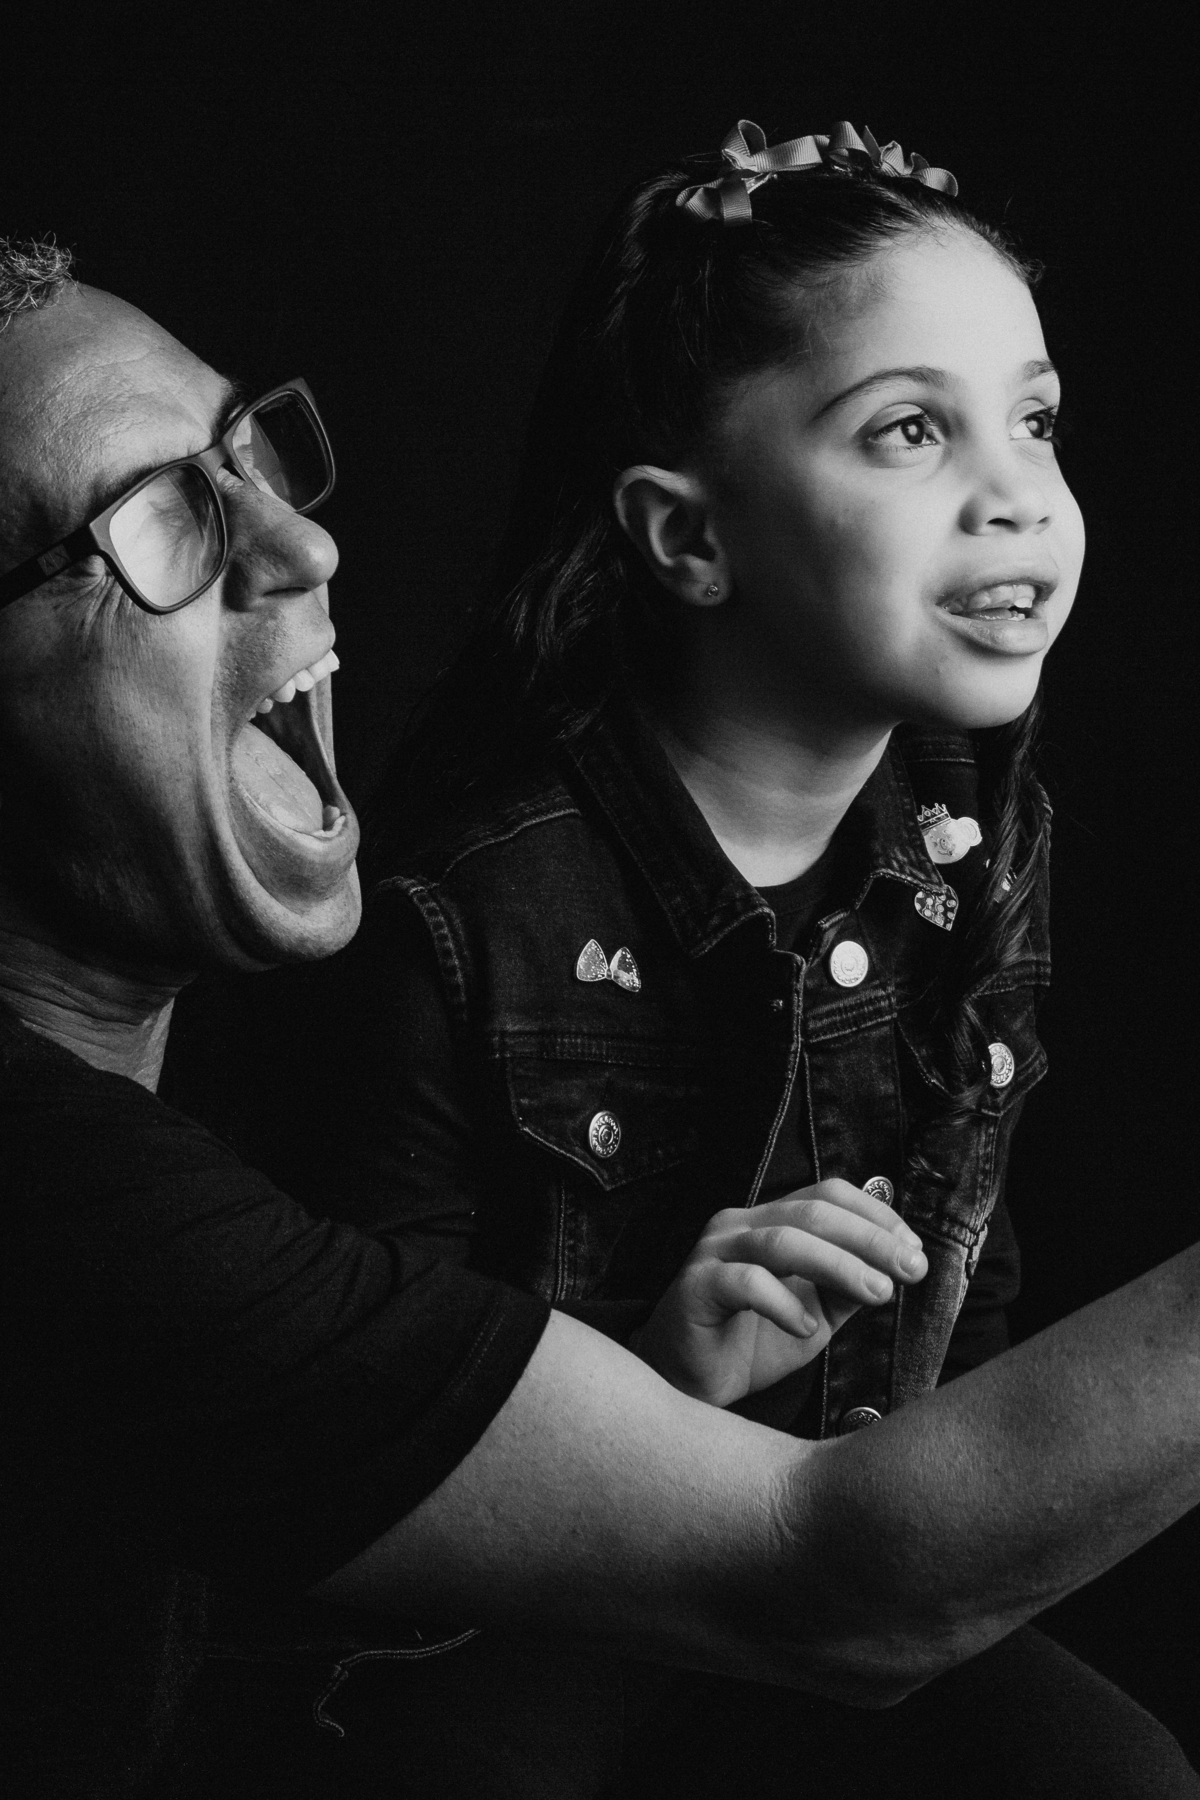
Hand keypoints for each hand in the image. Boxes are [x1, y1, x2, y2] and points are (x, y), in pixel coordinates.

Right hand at [630, 1180, 927, 1407]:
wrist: (690, 1383)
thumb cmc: (753, 1342)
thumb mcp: (816, 1312)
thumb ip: (848, 1288)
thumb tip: (898, 1267)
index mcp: (770, 1220)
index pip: (828, 1195)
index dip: (876, 1216)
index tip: (915, 1252)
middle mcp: (741, 1224)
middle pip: (813, 1212)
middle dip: (870, 1239)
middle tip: (910, 1269)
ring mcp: (714, 1252)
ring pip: (784, 1241)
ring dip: (840, 1266)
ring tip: (878, 1294)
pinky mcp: (696, 1287)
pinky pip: (746, 1282)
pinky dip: (784, 1302)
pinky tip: (806, 1328)